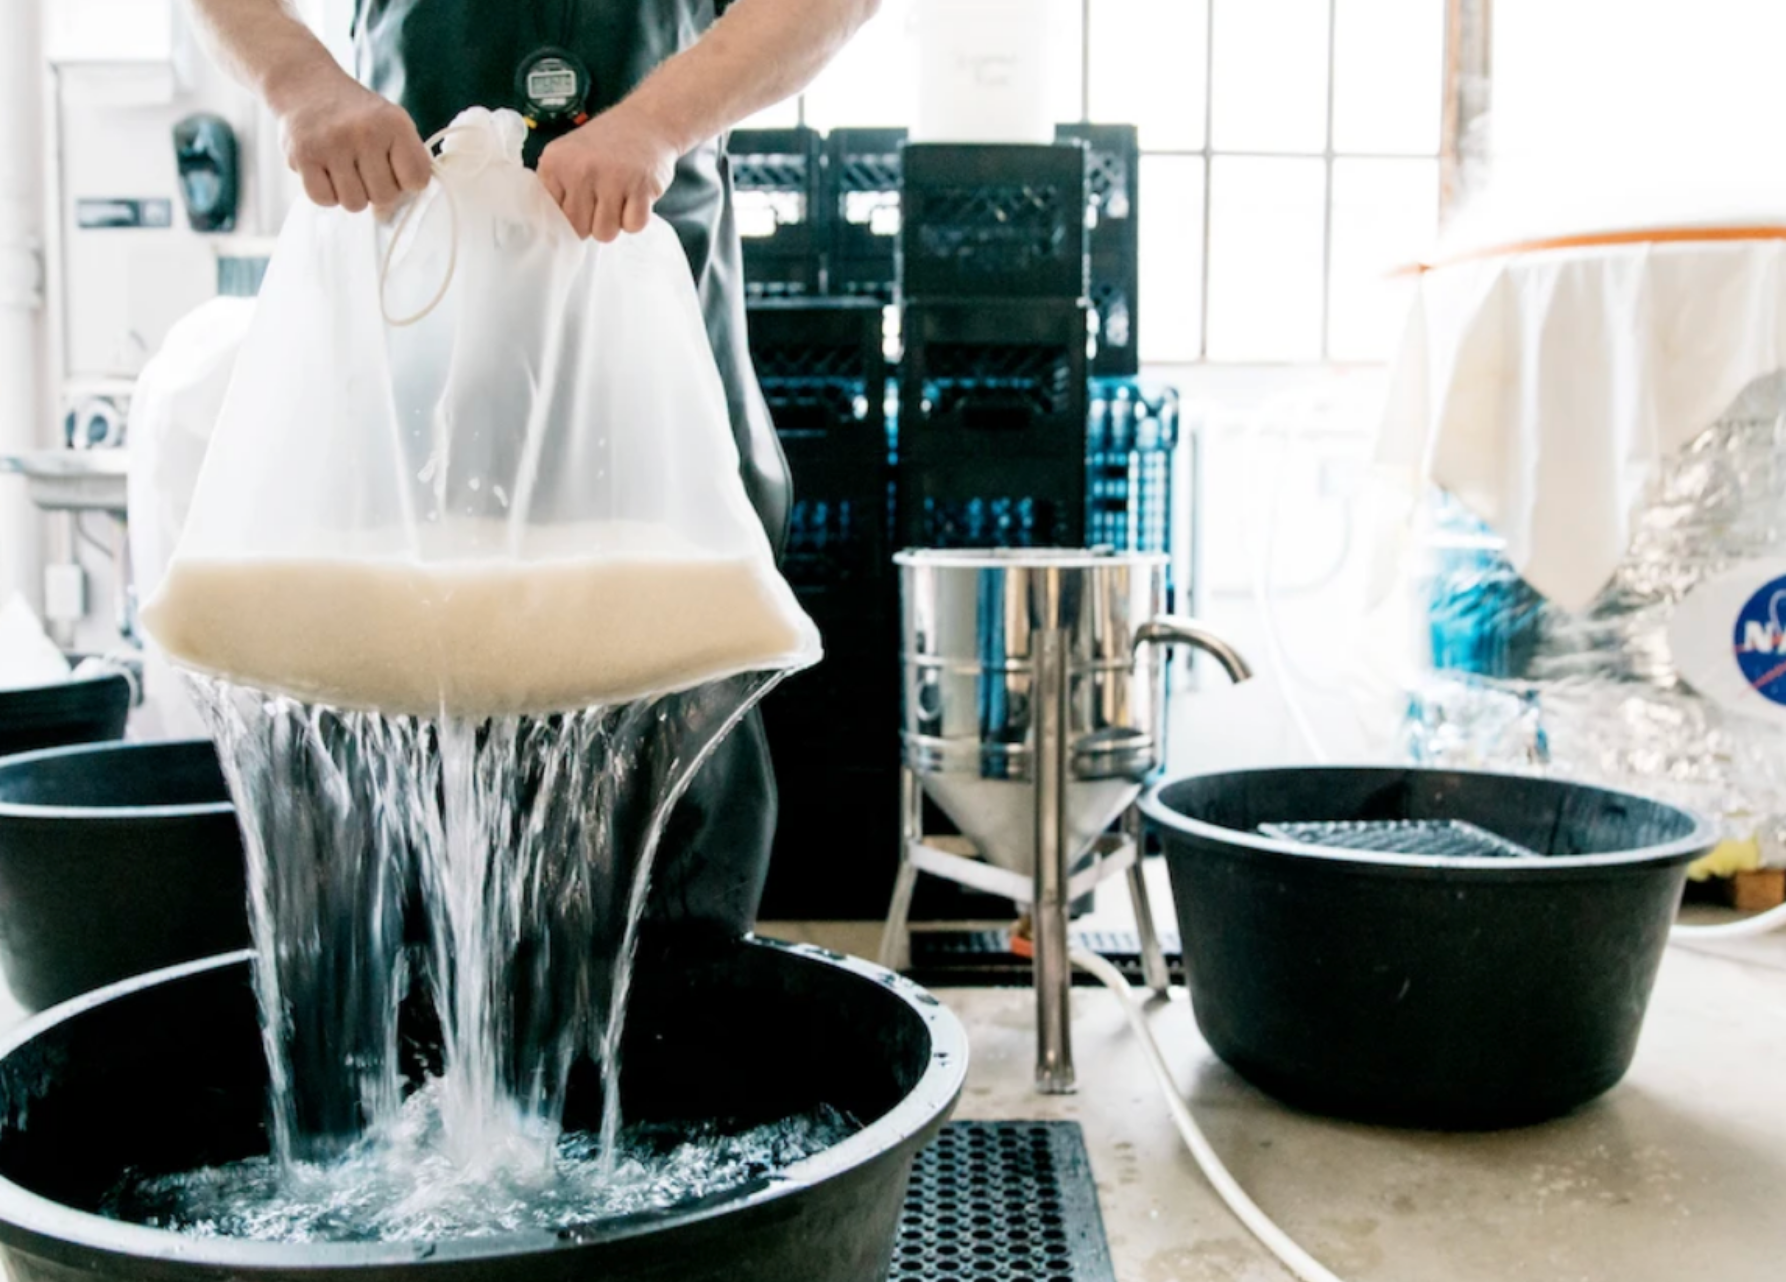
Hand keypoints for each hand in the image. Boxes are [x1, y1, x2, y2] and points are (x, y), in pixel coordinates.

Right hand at [273, 66, 432, 214]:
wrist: (305, 82)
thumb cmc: (355, 113)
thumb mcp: (391, 124)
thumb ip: (404, 165)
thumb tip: (389, 214)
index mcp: (394, 123)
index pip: (417, 180)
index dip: (406, 181)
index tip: (392, 167)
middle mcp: (364, 132)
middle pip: (385, 197)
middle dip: (375, 188)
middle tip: (362, 164)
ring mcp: (331, 144)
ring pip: (354, 204)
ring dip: (350, 192)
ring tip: (342, 165)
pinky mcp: (302, 155)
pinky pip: (324, 200)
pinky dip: (325, 192)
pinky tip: (323, 169)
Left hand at [537, 106, 679, 241]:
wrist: (646, 121)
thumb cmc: (605, 146)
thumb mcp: (568, 157)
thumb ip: (556, 189)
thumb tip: (553, 233)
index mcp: (555, 163)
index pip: (554, 218)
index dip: (570, 215)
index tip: (581, 200)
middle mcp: (580, 169)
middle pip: (579, 230)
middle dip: (593, 221)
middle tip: (603, 196)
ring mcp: (612, 178)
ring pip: (605, 234)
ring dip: (615, 222)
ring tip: (619, 196)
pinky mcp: (641, 187)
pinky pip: (633, 227)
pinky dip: (636, 218)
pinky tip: (635, 195)